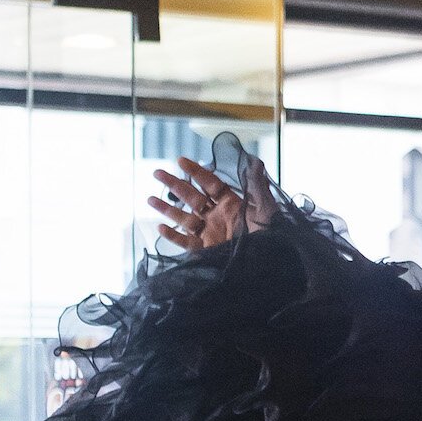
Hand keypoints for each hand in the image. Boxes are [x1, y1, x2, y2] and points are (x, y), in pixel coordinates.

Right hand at [149, 153, 272, 251]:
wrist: (270, 261)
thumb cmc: (272, 234)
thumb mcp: (266, 207)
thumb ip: (257, 186)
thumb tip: (254, 161)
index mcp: (231, 204)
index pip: (210, 183)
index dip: (196, 172)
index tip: (180, 160)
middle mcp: (218, 217)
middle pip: (191, 197)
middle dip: (174, 184)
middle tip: (157, 172)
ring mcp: (211, 233)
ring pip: (184, 218)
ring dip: (167, 209)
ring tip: (149, 199)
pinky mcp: (207, 250)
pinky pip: (186, 242)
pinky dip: (173, 236)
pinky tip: (160, 227)